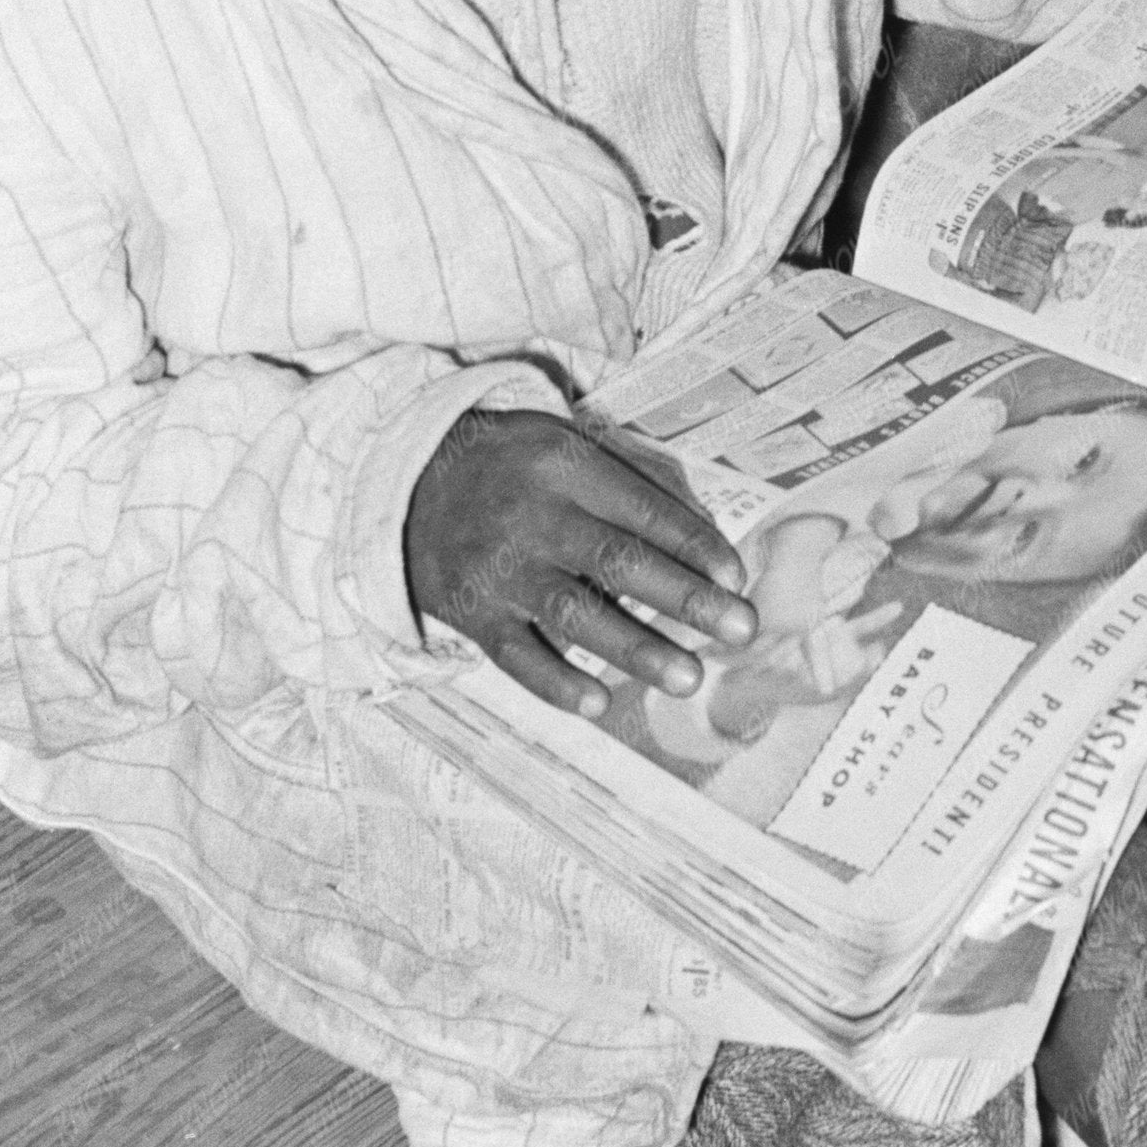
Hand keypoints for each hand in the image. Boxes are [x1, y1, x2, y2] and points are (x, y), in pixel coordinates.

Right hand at [404, 410, 755, 717]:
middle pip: (618, 561)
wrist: (404, 483)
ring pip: (574, 614)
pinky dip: (556, 682)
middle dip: (685, 598)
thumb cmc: (510, 465)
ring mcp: (500, 568)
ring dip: (636, 648)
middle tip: (741, 628)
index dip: (694, 544)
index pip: (641, 508)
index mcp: (563, 465)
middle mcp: (533, 516)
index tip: (738, 578)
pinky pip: (517, 655)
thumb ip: (631, 479)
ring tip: (689, 675)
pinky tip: (598, 702)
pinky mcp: (472, 612)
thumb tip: (705, 529)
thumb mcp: (564, 444)